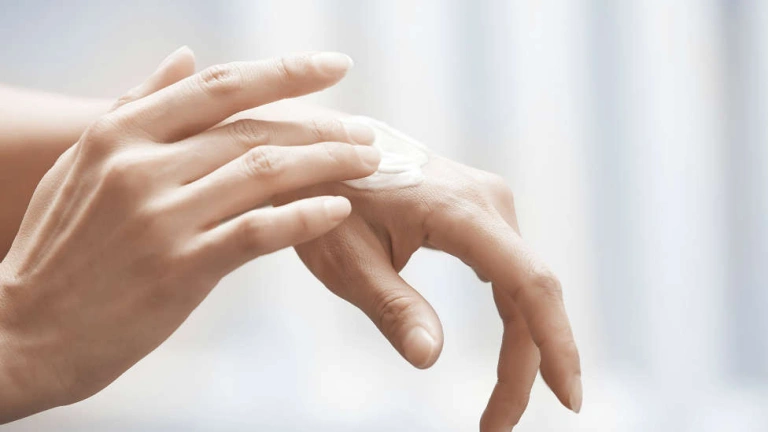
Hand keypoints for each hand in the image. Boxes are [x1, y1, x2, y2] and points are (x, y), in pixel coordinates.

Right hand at [0, 49, 380, 421]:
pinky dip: (303, 217)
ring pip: (264, 173)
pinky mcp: (180, 268)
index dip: (285, 73)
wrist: (24, 332)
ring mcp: (162, 217)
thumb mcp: (82, 164)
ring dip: (326, 164)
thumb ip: (135, 106)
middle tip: (367, 131)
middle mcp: (142, 166)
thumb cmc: (59, 248)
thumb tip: (185, 58)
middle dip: (321, 127)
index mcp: (121, 134)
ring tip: (367, 163)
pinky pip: (258, 233)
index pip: (220, 87)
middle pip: (253, 129)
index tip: (333, 66)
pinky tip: (338, 210)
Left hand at [276, 155, 580, 430]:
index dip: (556, 344)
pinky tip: (509, 351)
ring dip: (520, 345)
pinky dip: (512, 316)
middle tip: (496, 425)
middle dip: (525, 363)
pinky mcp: (479, 211)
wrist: (323, 152)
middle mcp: (489, 201)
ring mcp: (488, 202)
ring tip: (499, 404)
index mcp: (461, 211)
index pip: (529, 284)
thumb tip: (430, 359)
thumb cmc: (325, 200)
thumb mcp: (347, 259)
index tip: (568, 402)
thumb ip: (391, 306)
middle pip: (531, 293)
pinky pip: (509, 269)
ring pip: (523, 284)